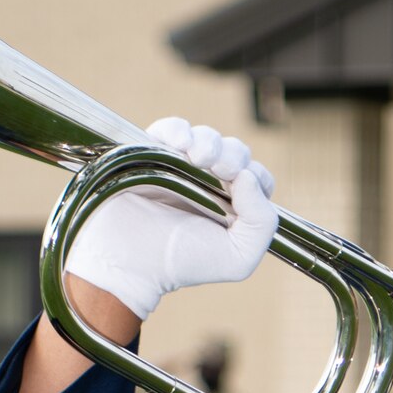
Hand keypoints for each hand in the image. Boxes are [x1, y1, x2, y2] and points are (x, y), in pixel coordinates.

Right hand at [65, 118, 277, 321]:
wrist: (130, 261)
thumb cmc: (183, 263)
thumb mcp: (238, 259)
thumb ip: (262, 223)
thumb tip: (248, 176)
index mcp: (234, 207)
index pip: (258, 178)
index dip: (254, 178)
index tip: (238, 187)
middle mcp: (211, 184)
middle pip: (236, 152)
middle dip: (233, 156)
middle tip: (221, 170)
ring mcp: (182, 166)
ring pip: (208, 137)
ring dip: (209, 142)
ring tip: (199, 159)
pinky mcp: (153, 153)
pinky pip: (173, 129)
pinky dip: (179, 130)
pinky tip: (180, 144)